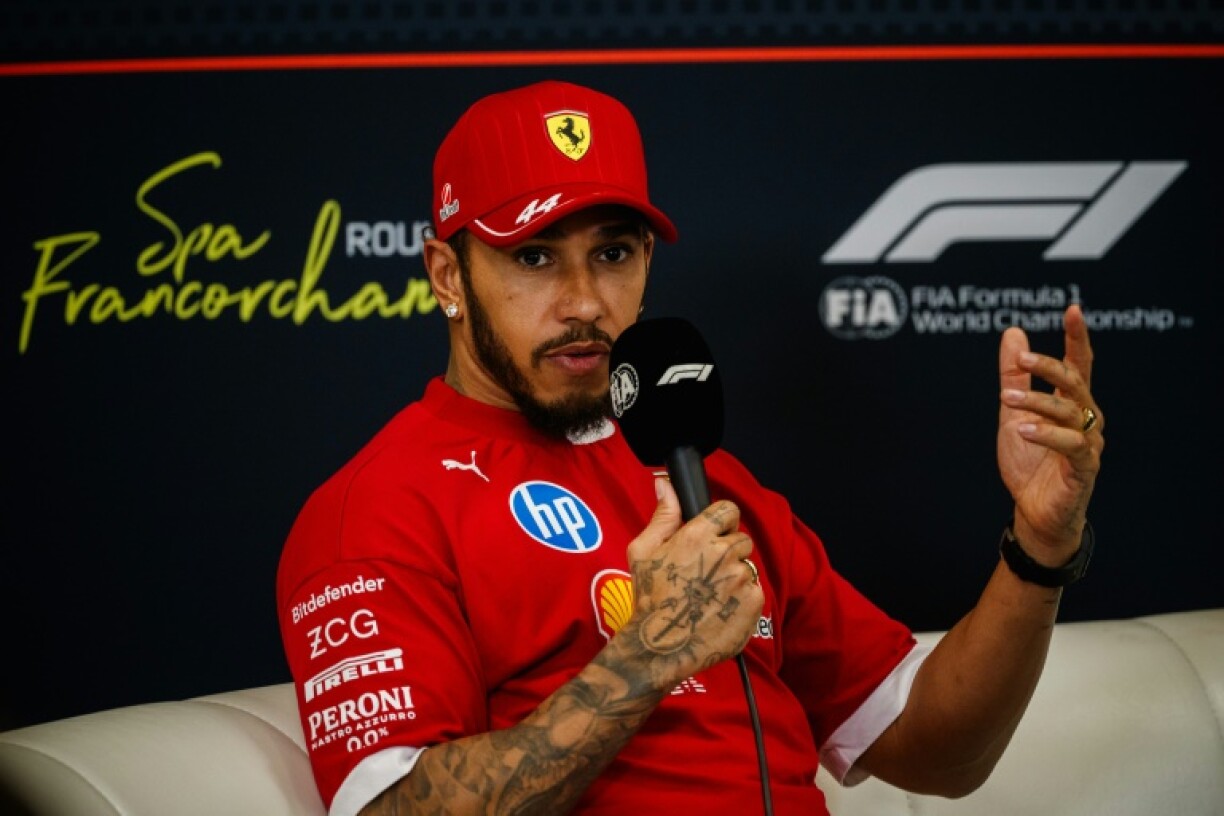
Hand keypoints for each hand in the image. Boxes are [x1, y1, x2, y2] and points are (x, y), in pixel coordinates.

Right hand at [619, 478, 763, 689]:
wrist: (662, 645)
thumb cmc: (650, 598)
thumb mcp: (643, 551)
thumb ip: (662, 515)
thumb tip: (666, 483)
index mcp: (697, 535)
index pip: (728, 510)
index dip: (722, 521)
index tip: (714, 534)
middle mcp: (723, 553)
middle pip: (740, 538)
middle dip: (727, 551)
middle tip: (706, 572)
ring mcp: (741, 578)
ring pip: (747, 565)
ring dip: (734, 575)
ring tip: (710, 595)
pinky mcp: (753, 602)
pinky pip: (754, 590)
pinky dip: (741, 598)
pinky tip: (720, 609)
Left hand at [997, 304, 1103, 562]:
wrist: (1034, 512)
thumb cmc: (1030, 463)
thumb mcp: (1013, 413)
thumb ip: (1014, 376)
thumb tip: (1012, 333)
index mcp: (1072, 404)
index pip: (1079, 364)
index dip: (1077, 337)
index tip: (1073, 309)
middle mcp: (1086, 419)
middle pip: (1075, 383)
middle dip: (1050, 368)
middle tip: (1021, 361)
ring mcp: (1088, 444)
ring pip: (1069, 412)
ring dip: (1036, 402)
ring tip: (1005, 398)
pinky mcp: (1084, 468)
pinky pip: (1071, 446)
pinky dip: (1046, 434)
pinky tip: (1023, 429)